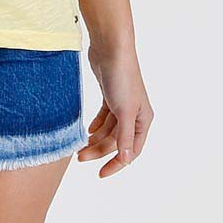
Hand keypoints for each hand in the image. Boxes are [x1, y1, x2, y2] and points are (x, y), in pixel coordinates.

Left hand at [77, 44, 152, 177]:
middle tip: (80, 157)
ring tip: (79, 147)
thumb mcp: (124, 110)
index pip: (131, 150)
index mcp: (143, 119)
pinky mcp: (110, 95)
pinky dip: (96, 125)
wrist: (111, 48)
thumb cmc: (122, 77)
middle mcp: (135, 114)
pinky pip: (104, 117)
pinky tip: (87, 131)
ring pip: (108, 130)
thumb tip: (127, 160)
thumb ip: (125, 136)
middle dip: (99, 150)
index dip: (116, 164)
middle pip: (116, 141)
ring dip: (95, 139)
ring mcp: (122, 104)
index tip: (100, 174)